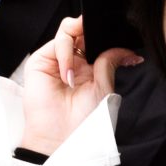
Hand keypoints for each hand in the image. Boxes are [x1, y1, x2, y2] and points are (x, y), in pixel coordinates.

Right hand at [19, 14, 137, 154]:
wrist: (62, 136)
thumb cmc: (83, 119)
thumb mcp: (104, 87)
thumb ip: (110, 61)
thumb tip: (125, 49)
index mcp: (90, 66)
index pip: (95, 39)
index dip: (103, 33)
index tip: (117, 32)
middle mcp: (73, 61)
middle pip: (80, 30)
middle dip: (90, 28)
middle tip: (96, 37)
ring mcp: (57, 59)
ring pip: (68, 30)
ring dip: (75, 45)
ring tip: (74, 76)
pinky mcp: (40, 61)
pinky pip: (56, 43)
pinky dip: (65, 54)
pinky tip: (67, 76)